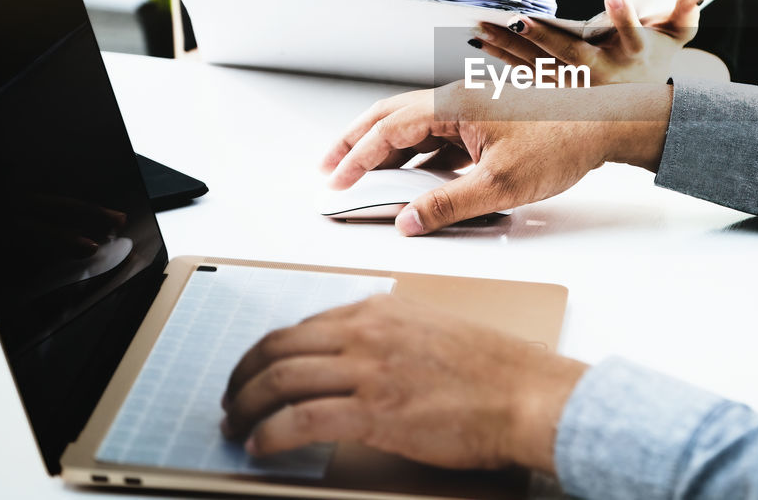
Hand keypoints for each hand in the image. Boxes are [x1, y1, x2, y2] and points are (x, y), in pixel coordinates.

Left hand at [221, 293, 587, 472]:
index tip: (253, 373)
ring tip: (237, 428)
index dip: (265, 354)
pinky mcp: (374, 411)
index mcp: (379, 310)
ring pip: (279, 381)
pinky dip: (270, 434)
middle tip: (231, 402)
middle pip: (278, 349)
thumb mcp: (431, 331)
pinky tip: (262, 446)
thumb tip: (352, 358)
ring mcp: (368, 370)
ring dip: (247, 408)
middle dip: (242, 378)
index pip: (301, 327)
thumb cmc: (492, 370)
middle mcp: (366, 332)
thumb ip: (388, 336)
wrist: (526, 394)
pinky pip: (300, 420)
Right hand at [320, 81, 672, 234]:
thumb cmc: (561, 144)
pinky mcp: (487, 118)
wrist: (605, 125)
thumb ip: (447, 205)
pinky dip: (416, 150)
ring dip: (385, 145)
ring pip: (414, 122)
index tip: (336, 181)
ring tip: (361, 172)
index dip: (358, 156)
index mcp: (455, 105)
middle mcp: (458, 98)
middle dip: (356, 140)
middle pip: (392, 115)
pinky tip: (414, 174)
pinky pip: (439, 132)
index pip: (390, 129)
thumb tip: (406, 221)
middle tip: (328, 166)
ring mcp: (472, 107)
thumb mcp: (500, 185)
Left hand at [472, 0, 705, 84]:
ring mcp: (577, 86)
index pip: (630, 33)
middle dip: (542, 36)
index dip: (625, 15)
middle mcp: (602, 73)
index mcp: (630, 54)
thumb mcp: (675, 37)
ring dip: (510, 46)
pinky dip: (503, 59)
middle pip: (570, 54)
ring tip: (483, 26)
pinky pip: (526, 74)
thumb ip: (686, 13)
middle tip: (516, 19)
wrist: (643, 113)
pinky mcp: (557, 92)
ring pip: (540, 64)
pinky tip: (481, 43)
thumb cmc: (655, 61)